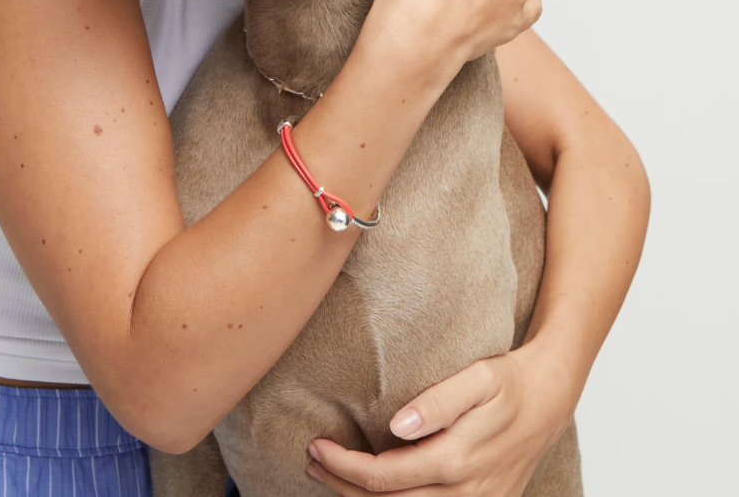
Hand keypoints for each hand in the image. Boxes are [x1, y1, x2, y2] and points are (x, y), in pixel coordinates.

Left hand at [305, 342, 575, 494]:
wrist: (552, 396)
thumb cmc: (510, 380)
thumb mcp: (478, 377)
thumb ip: (438, 401)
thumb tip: (397, 425)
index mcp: (456, 459)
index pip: (383, 476)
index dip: (344, 466)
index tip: (317, 444)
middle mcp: (466, 491)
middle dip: (343, 486)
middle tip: (312, 459)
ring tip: (331, 475)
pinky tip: (375, 489)